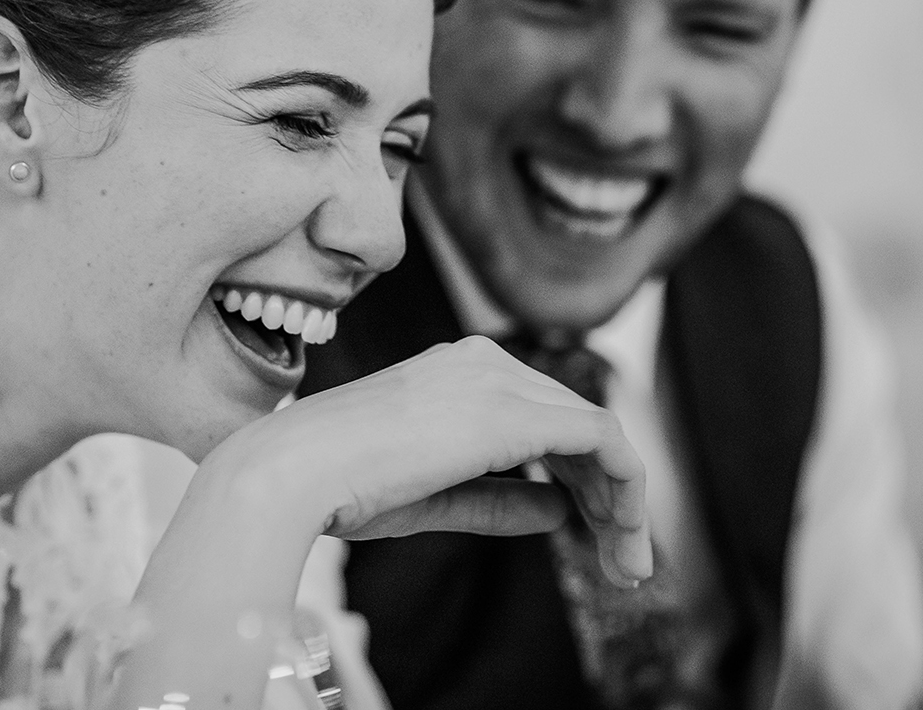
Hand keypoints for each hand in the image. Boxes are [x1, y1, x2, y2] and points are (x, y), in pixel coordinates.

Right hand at [217, 336, 651, 586]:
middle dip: (610, 494)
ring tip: (628, 561)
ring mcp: (502, 379)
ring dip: (622, 499)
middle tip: (626, 560)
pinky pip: (600, 438)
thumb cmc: (338, 487)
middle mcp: (486, 362)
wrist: (295, 471)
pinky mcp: (517, 410)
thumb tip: (558, 511)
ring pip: (595, 432)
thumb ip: (498, 500)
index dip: (579, 478)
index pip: (543, 419)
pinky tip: (624, 530)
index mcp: (457, 372)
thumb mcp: (433, 498)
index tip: (597, 536)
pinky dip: (624, 484)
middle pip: (575, 425)